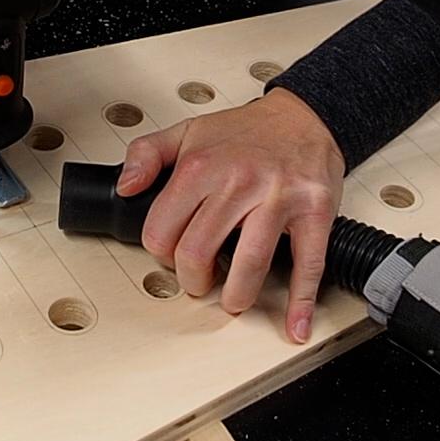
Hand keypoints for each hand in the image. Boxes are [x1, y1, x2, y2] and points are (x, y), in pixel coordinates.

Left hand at [118, 89, 345, 342]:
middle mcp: (238, 181)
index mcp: (201, 166)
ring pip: (250, 263)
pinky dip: (301, 300)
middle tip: (200, 281)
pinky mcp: (314, 211)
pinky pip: (308, 263)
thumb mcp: (187, 131)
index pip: (162, 230)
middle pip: (199, 251)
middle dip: (194, 280)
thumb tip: (126, 187)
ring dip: (236, 295)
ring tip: (233, 299)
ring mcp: (278, 198)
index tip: (170, 255)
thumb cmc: (246, 132)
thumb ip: (146, 155)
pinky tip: (294, 324)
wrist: (304, 116)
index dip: (161, 253)